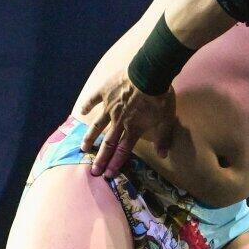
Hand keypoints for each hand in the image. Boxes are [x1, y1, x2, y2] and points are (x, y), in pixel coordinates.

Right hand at [78, 65, 179, 180]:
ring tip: (83, 147)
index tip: (107, 174)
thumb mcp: (166, 119)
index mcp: (132, 128)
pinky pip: (93, 100)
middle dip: (101, 158)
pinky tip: (81, 111)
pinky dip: (87, 106)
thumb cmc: (160, 97)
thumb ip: (163, 137)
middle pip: (108, 142)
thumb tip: (163, 155)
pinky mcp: (105, 92)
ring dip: (90, 137)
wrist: (149, 74)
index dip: (115, 163)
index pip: (123, 150)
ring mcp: (110, 106)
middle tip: (93, 170)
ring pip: (97, 125)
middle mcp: (118, 121)